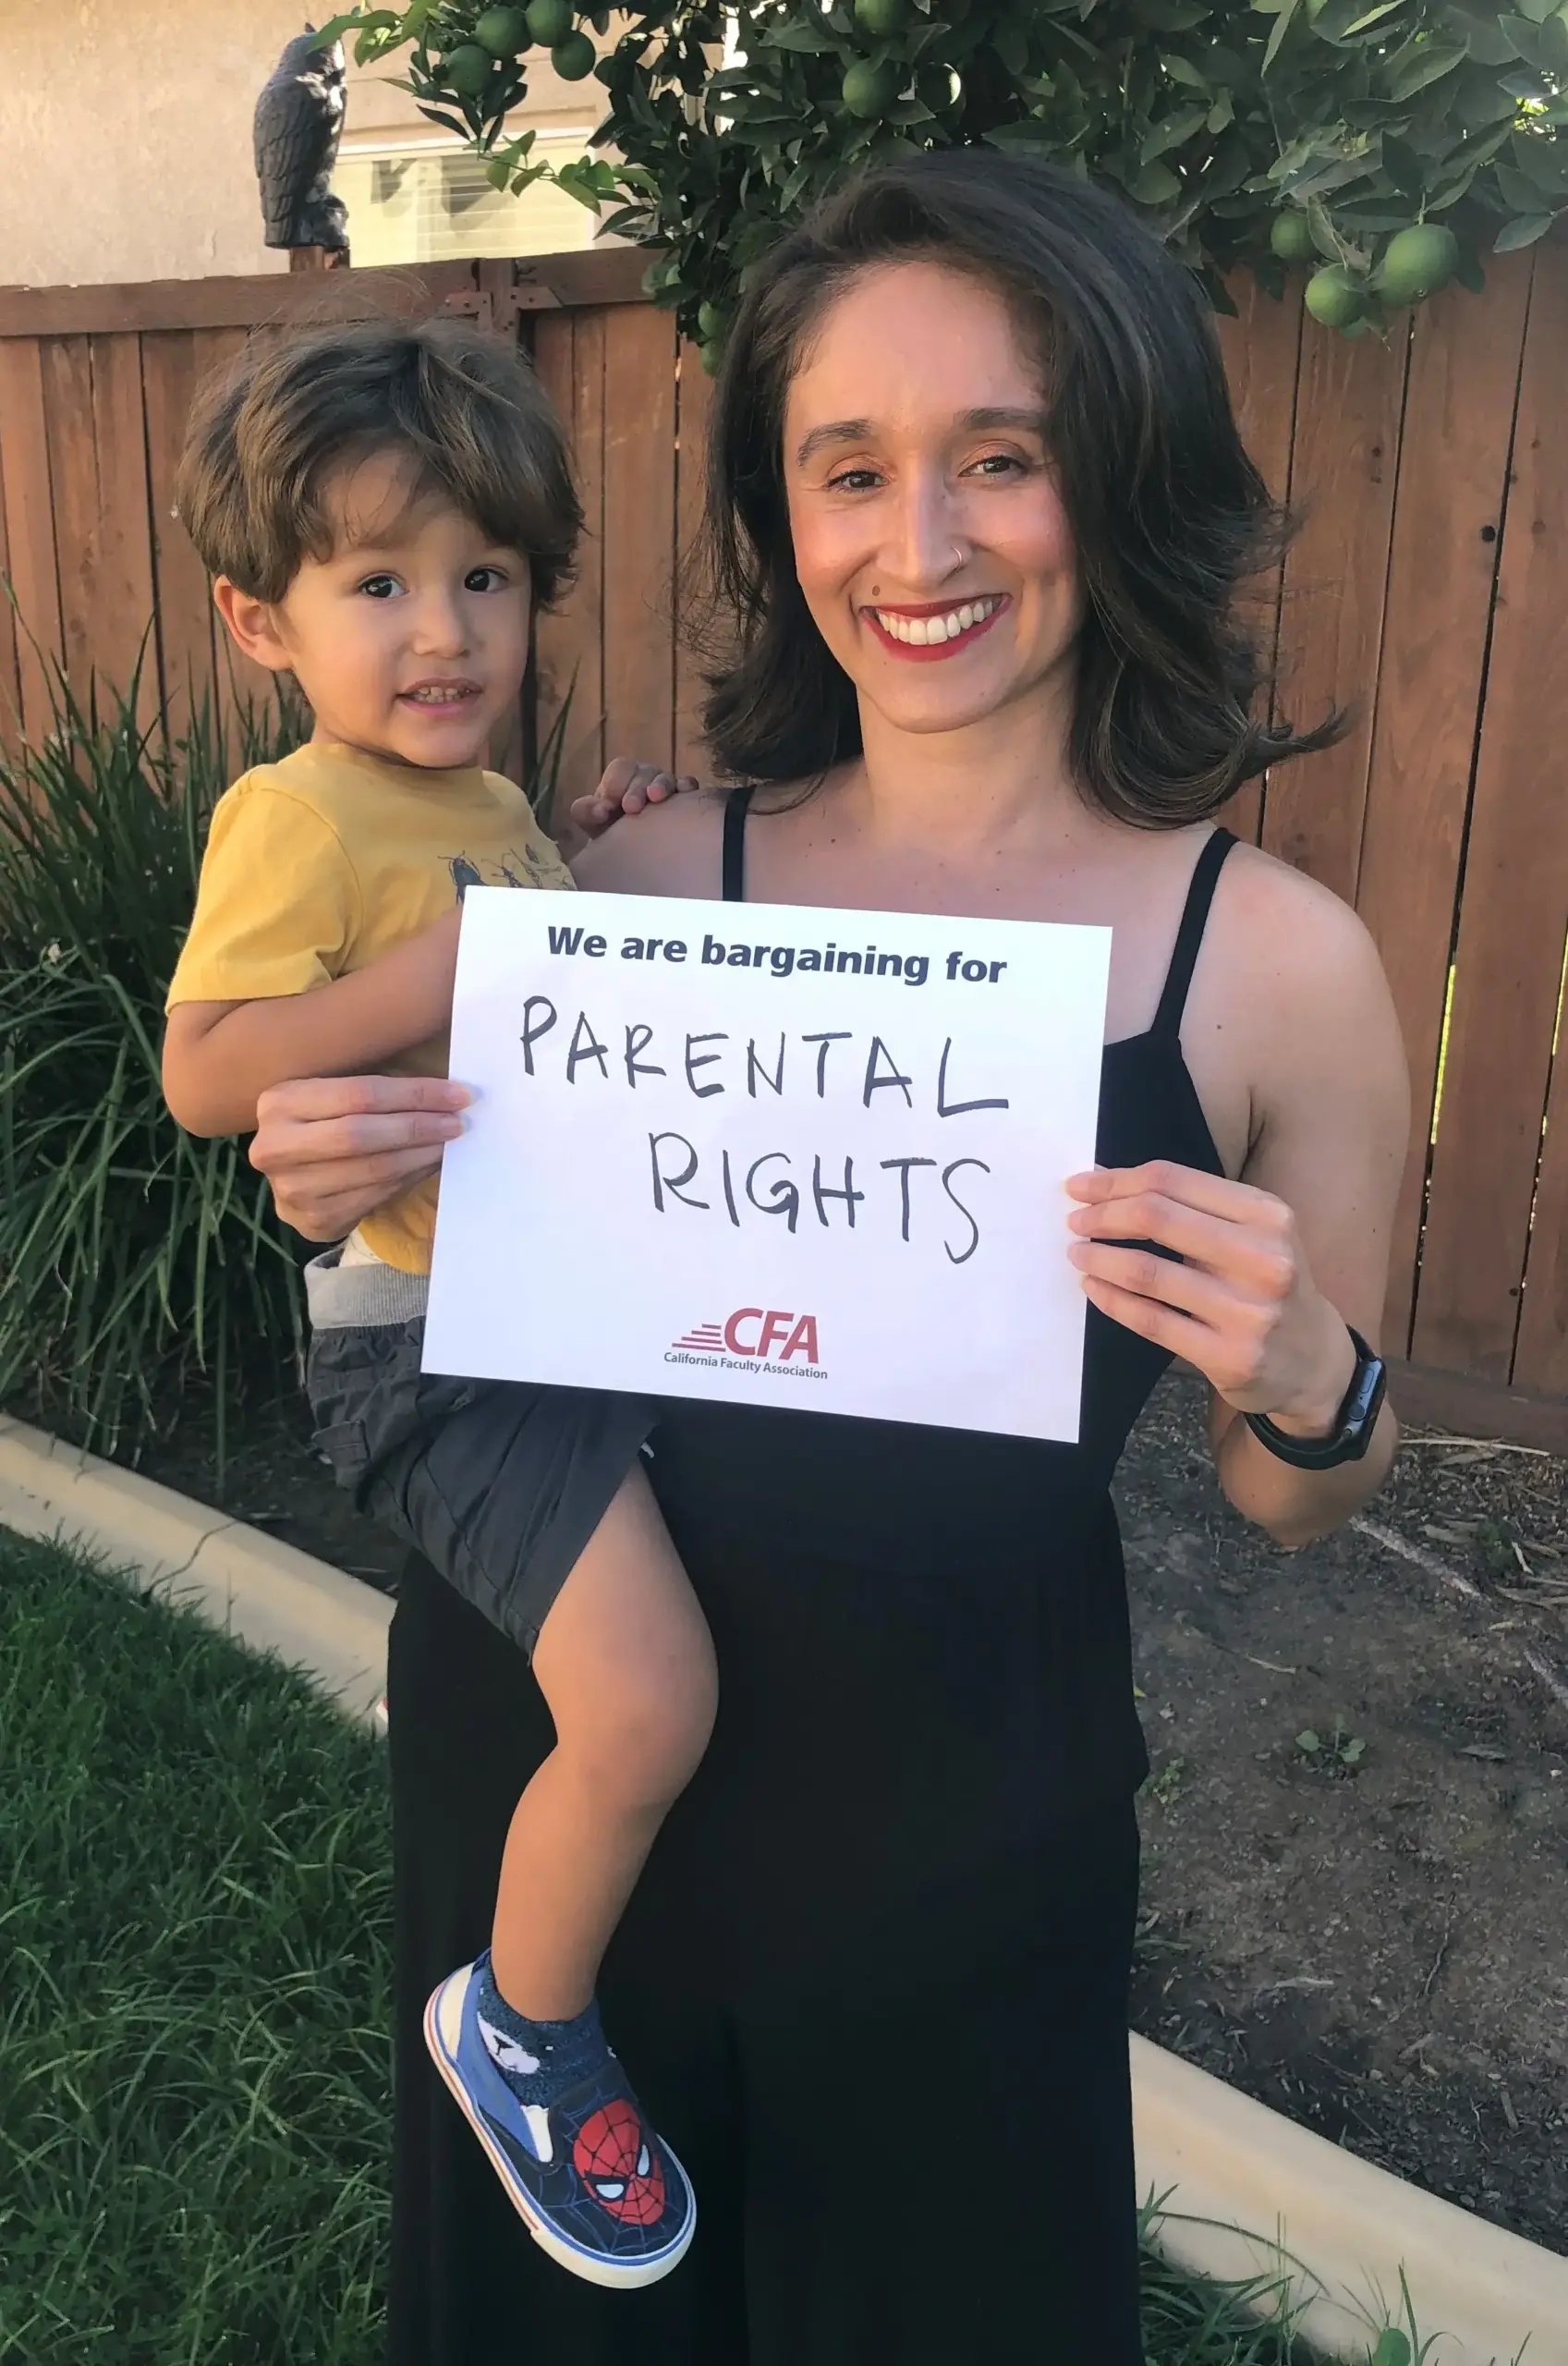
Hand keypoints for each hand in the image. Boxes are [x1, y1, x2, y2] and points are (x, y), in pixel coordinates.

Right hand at [249, 1074, 468, 1241]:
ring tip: (448, 1142)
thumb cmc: (325, 1123)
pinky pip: (375, 1195)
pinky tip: (428, 1163)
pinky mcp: (313, 1219)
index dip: (413, 1094)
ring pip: (373, 1169)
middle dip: (417, 1126)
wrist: (292, 1175)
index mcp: (280, 1102)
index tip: (456, 1095)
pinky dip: (410, 1177)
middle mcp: (276, 1146)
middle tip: (458, 1122)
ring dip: (420, 1154)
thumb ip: (373, 1090)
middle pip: (361, 1134)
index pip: (358, 1094)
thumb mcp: (331, 1094)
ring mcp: (292, 1189)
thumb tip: (444, 1093)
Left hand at [570, 757, 697, 839]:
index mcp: (623, 781)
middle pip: (644, 771)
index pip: (622, 768)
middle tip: (630, 807)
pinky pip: (689, 786)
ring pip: (666, 778)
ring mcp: (668, 789)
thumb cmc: (614, 835)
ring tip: (655, 798)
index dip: (615, 782)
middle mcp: (646, 780)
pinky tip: (685, 793)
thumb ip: (585, 812)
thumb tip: (598, 809)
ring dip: (661, 785)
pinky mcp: (687, 800)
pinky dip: (686, 787)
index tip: (608, 805)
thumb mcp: (595, 824)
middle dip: (636, 787)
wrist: (637, 859)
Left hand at [1066, 1161, 1357, 1434]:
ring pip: (1147, 1272)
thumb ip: (1195, 1208)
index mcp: (1268, 1214)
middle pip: (1157, 1217)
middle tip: (1075, 1220)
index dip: (1117, 1180)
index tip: (1081, 1187)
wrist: (1315, 1362)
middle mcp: (1264, 1258)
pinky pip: (1151, 1321)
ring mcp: (1248, 1311)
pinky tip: (1095, 1288)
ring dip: (1099, 1258)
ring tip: (1079, 1253)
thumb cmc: (1270, 1285)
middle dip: (1102, 1215)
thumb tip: (1108, 1184)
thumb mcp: (1256, 1234)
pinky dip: (1112, 1300)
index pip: (1173, 1180)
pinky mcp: (1229, 1356)